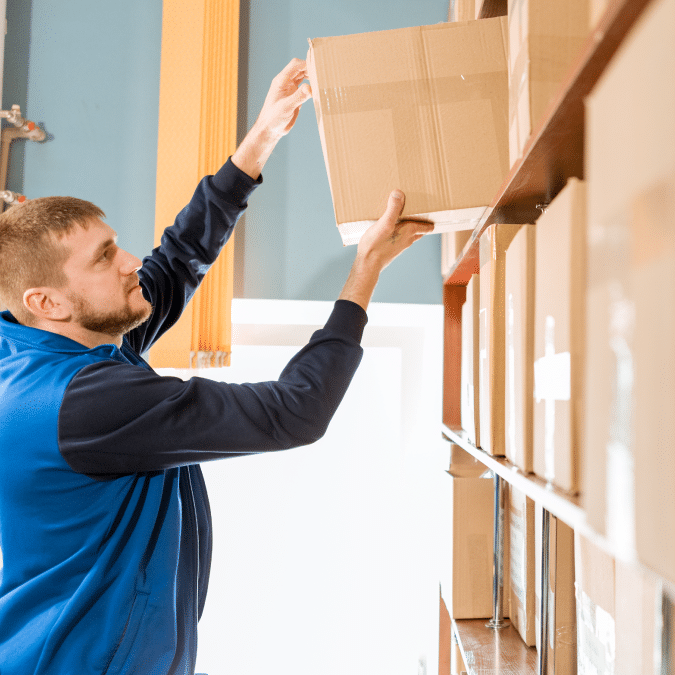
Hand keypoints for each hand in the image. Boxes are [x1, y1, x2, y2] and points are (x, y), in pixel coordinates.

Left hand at [232, 58, 311, 178]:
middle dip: (311, 69)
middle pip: (301, 69)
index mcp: (281, 80)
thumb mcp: (286, 107)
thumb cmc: (273, 118)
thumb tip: (310, 88)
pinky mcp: (295, 97)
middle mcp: (286, 82)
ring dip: (312, 77)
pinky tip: (319, 91)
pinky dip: (312, 87)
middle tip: (324, 73)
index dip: (307, 63)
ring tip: (323, 80)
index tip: (318, 66)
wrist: (270, 130)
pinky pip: (305, 88)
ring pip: (303, 77)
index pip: (295, 65)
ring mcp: (291, 89)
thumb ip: (298, 97)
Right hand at [338, 190, 433, 311]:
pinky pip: (399, 238)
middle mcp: (407, 239)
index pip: (426, 226)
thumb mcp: (384, 223)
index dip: (431, 220)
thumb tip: (399, 193)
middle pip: (419, 230)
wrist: (368, 264)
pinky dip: (400, 232)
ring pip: (410, 235)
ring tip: (408, 218)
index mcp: (409, 231)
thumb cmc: (376, 245)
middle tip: (422, 213)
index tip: (434, 213)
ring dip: (411, 227)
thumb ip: (393, 209)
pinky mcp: (391, 249)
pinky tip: (392, 229)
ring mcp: (399, 245)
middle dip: (421, 222)